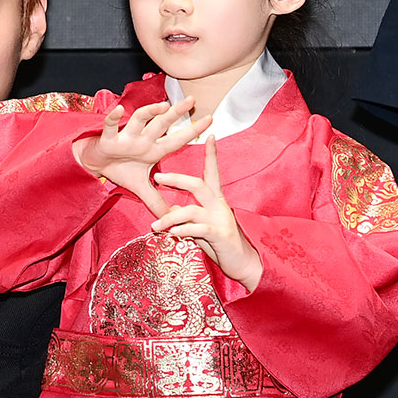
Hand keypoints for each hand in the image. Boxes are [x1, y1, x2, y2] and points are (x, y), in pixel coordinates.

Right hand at [74, 97, 211, 217]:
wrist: (95, 164)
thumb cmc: (120, 169)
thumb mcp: (141, 188)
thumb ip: (156, 202)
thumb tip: (171, 218)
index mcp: (153, 150)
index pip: (177, 139)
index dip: (193, 130)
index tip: (210, 119)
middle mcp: (142, 140)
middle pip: (162, 124)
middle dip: (177, 112)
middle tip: (192, 100)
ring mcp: (126, 138)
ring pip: (139, 120)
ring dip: (149, 112)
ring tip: (162, 106)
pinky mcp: (108, 139)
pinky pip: (111, 127)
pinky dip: (113, 118)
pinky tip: (118, 110)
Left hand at [152, 135, 261, 289]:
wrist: (242, 263)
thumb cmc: (219, 243)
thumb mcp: (201, 226)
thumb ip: (187, 216)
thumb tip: (169, 208)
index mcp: (216, 200)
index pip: (213, 172)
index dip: (211, 154)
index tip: (211, 134)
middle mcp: (219, 206)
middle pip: (198, 184)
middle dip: (177, 179)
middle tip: (157, 177)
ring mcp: (221, 220)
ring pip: (192, 210)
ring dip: (170, 217)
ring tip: (155, 226)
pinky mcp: (221, 235)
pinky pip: (199, 229)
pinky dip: (183, 230)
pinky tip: (172, 233)